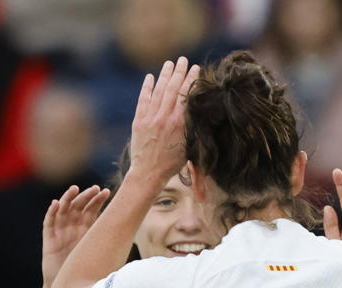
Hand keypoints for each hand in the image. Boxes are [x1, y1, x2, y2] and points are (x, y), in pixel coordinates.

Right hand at [41, 184, 110, 287]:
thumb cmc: (87, 275)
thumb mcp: (102, 258)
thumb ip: (113, 248)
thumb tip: (134, 240)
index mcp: (86, 231)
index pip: (92, 211)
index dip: (97, 201)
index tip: (106, 192)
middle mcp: (73, 228)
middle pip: (79, 207)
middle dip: (86, 197)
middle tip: (95, 189)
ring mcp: (61, 232)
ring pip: (64, 210)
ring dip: (68, 199)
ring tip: (75, 189)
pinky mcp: (49, 240)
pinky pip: (49, 223)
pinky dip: (52, 212)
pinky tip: (56, 203)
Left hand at [129, 57, 198, 184]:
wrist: (149, 173)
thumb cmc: (172, 165)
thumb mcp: (189, 148)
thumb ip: (193, 129)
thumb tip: (202, 115)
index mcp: (179, 124)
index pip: (186, 95)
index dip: (191, 80)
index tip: (196, 69)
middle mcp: (165, 117)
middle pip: (173, 89)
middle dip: (179, 72)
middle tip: (183, 60)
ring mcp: (150, 117)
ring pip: (158, 91)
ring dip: (164, 75)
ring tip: (169, 63)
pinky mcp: (139, 120)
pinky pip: (143, 99)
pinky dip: (147, 87)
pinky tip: (150, 77)